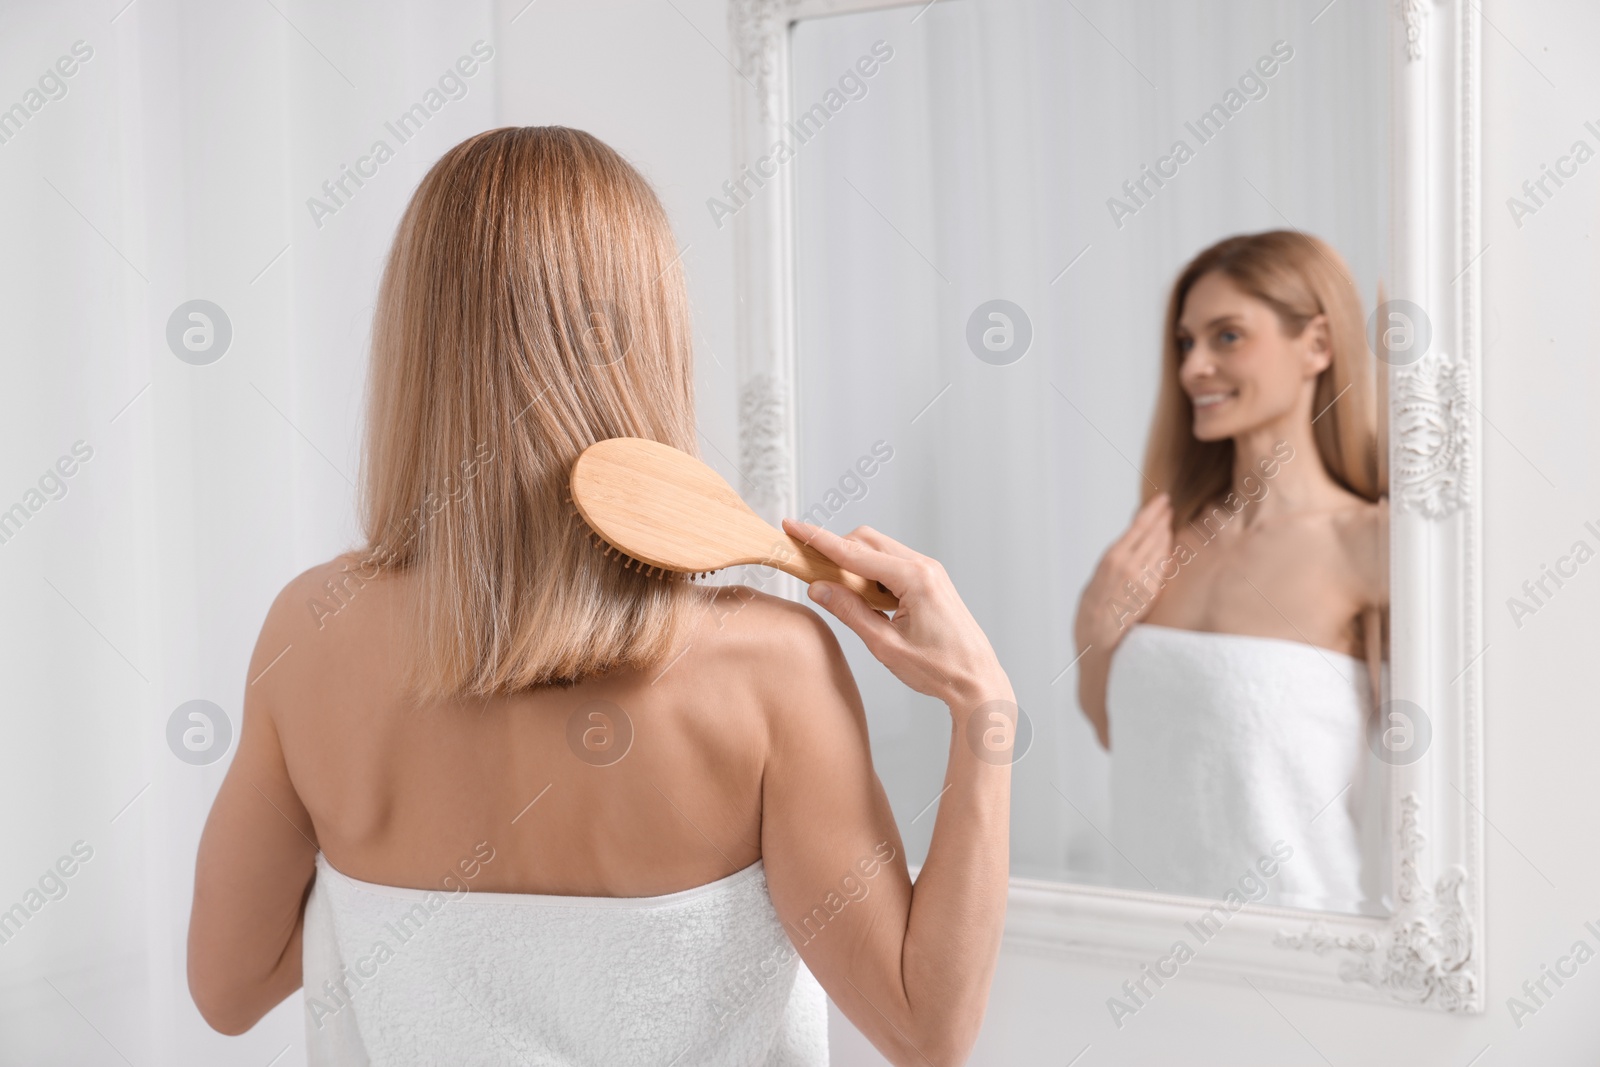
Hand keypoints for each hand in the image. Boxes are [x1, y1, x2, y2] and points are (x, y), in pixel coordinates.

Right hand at [781, 519, 1009, 711]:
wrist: (977, 681)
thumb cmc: (939, 669)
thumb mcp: (885, 645)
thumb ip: (850, 612)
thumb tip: (819, 588)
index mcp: (914, 578)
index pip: (854, 552)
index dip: (819, 540)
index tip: (794, 526)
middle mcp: (924, 566)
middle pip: (866, 541)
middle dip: (836, 551)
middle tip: (812, 571)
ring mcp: (929, 572)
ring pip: (879, 551)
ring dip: (855, 564)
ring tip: (843, 595)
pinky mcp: (930, 581)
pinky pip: (892, 565)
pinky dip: (872, 574)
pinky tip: (867, 600)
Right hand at [1073, 493, 1173, 655]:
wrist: (1097, 636)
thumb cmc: (1091, 607)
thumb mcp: (1098, 574)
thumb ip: (1116, 558)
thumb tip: (1130, 541)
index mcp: (1112, 557)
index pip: (1139, 526)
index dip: (1153, 511)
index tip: (1162, 500)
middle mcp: (1130, 566)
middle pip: (1154, 534)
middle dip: (1163, 519)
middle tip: (1169, 507)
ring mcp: (1143, 579)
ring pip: (1161, 549)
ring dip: (1166, 534)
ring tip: (1169, 523)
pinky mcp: (1152, 593)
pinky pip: (1163, 567)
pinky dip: (1166, 554)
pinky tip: (1168, 547)